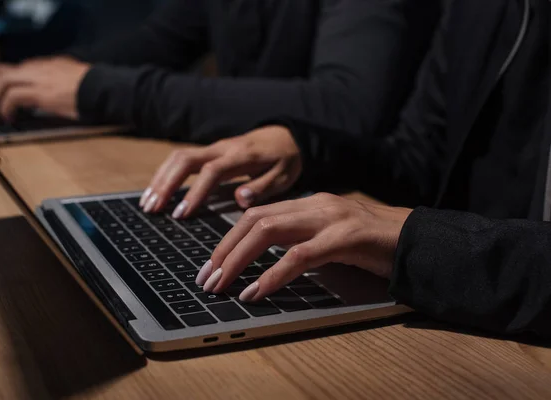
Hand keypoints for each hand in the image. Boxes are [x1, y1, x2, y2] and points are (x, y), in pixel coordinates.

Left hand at [0, 57, 90, 121]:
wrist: (107, 89)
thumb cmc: (96, 91)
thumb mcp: (72, 85)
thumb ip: (57, 87)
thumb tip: (48, 102)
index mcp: (45, 66)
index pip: (11, 70)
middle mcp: (37, 68)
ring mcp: (38, 78)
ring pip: (0, 81)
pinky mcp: (42, 92)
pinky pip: (12, 96)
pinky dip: (5, 108)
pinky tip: (8, 118)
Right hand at [139, 125, 301, 217]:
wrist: (287, 135)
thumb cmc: (285, 159)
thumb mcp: (283, 175)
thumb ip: (262, 187)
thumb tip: (239, 199)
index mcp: (241, 156)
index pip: (211, 172)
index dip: (194, 192)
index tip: (181, 214)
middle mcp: (222, 148)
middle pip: (186, 159)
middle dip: (166, 184)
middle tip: (152, 209)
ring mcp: (214, 148)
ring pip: (179, 157)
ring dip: (160, 179)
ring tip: (147, 204)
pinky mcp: (210, 151)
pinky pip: (182, 159)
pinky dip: (165, 174)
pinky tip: (157, 192)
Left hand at [195, 193, 411, 301]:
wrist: (417, 239)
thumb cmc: (371, 245)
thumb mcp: (328, 238)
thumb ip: (299, 241)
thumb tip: (261, 260)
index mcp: (307, 204)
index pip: (255, 215)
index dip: (227, 240)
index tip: (210, 266)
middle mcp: (314, 205)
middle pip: (254, 220)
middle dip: (224, 249)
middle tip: (207, 279)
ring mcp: (330, 218)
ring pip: (270, 231)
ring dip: (239, 259)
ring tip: (222, 285)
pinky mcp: (346, 238)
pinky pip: (300, 255)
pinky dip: (273, 274)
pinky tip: (256, 291)